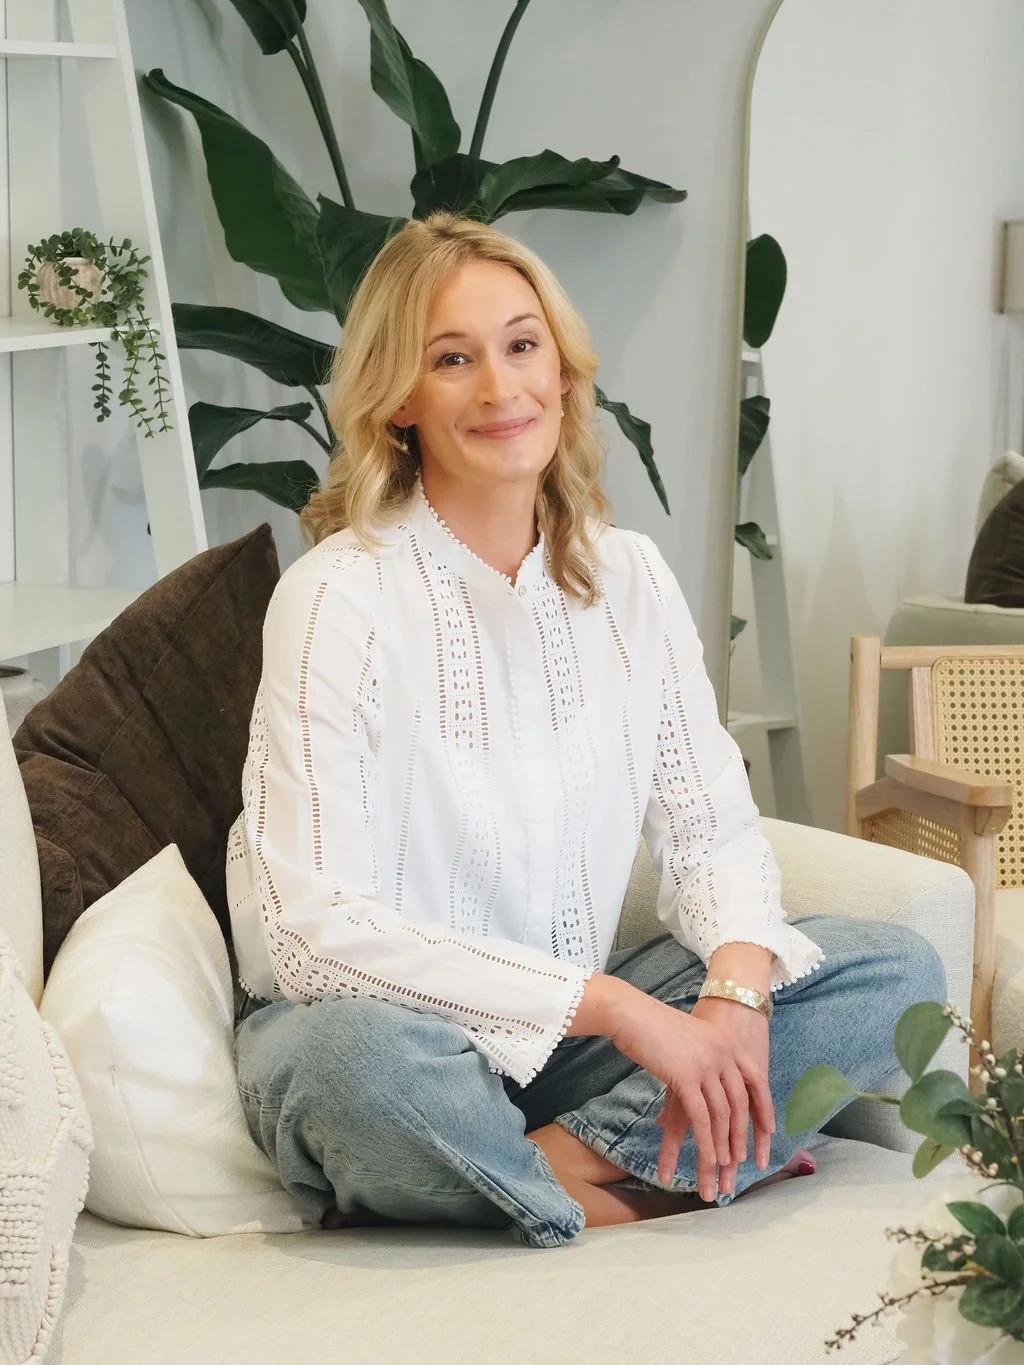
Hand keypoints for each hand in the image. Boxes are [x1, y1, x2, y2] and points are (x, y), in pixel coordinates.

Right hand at [607, 987, 774, 1200]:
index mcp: (726, 1043)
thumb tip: (706, 1078)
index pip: (755, 1080)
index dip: (763, 1107)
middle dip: (741, 1135)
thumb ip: (704, 1054)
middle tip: (739, 1160)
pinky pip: (702, 1118)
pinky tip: (707, 1159)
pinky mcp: (686, 1078)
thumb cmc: (653, 1023)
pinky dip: (706, 1143)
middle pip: (740, 1102)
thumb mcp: (691, 1035)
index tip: (768, 1130)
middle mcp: (723, 1054)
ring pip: (722, 1115)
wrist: (631, 1013)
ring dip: (723, 1145)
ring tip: (723, 1168)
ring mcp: (706, 1066)